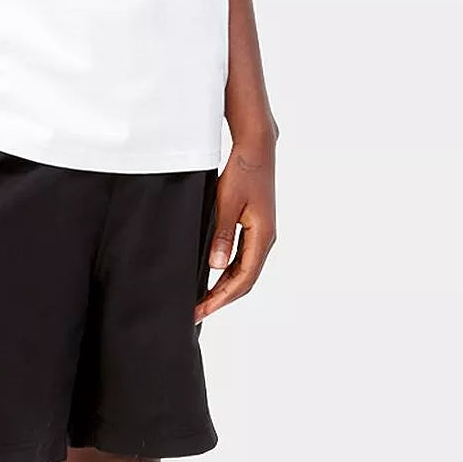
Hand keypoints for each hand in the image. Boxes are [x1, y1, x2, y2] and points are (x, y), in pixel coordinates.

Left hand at [196, 133, 276, 320]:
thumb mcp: (226, 203)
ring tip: (202, 299)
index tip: (201, 310)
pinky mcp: (255, 228)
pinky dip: (228, 272)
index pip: (242, 279)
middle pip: (244, 280)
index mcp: (262, 236)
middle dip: (221, 298)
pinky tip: (213, 276)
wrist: (256, 149)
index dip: (220, 298)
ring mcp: (262, 234)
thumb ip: (221, 235)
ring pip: (244, 271)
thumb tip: (216, 266)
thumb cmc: (243, 172)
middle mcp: (265, 239)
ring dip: (224, 287)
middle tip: (196, 311)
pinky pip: (243, 258)